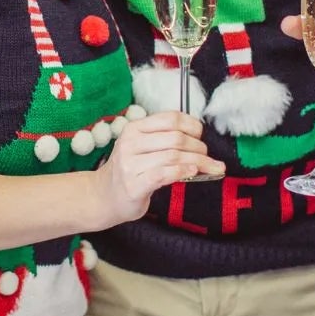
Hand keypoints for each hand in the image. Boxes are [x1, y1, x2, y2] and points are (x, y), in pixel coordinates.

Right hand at [94, 110, 222, 225]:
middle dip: (199, 147)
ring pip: (173, 156)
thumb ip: (163, 140)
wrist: (103, 197)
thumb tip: (199, 139)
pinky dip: (182, 172)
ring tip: (211, 167)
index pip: (170, 118)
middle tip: (208, 157)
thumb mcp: (141, 148)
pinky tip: (193, 172)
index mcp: (134, 129)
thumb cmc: (130, 171)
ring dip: (198, 161)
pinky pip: (163, 174)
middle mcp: (130, 143)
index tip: (201, 136)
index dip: (192, 125)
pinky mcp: (134, 185)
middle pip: (176, 138)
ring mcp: (130, 164)